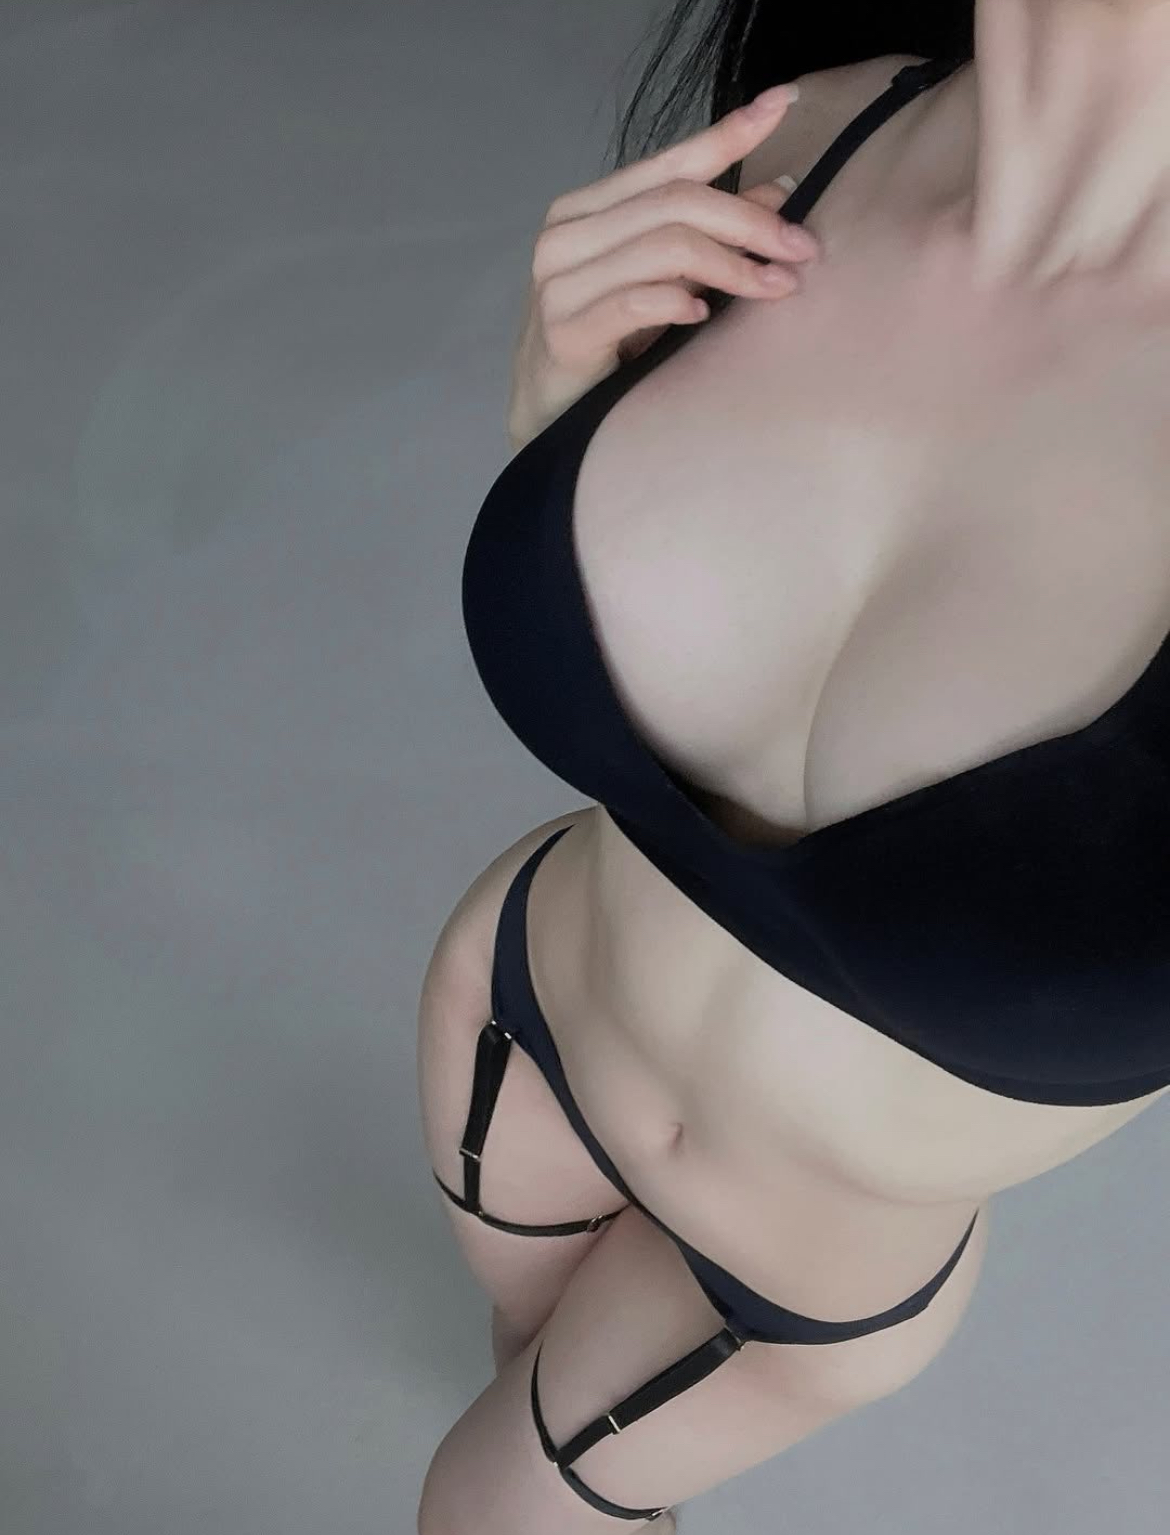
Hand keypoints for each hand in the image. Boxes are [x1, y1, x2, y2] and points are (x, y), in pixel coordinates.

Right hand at [507, 83, 819, 449]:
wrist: (547, 418)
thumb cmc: (607, 349)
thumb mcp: (664, 282)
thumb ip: (710, 235)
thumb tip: (781, 191)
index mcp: (588, 210)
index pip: (669, 162)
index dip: (728, 132)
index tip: (783, 103)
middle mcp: (566, 234)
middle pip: (676, 202)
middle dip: (750, 220)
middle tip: (802, 248)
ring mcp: (558, 282)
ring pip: (664, 247)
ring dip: (732, 265)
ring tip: (775, 287)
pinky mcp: (563, 330)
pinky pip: (633, 301)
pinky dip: (677, 302)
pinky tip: (703, 315)